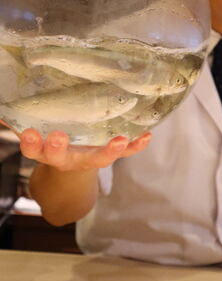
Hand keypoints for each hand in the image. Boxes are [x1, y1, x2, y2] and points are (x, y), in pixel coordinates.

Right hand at [18, 128, 151, 171]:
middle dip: (57, 147)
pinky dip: (136, 146)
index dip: (30, 143)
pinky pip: (123, 154)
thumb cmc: (52, 143)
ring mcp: (88, 158)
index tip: (27, 133)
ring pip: (98, 158)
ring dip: (109, 151)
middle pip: (59, 156)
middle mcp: (66, 157)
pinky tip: (148, 136)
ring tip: (121, 140)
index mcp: (45, 151)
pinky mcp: (107, 156)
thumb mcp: (35, 137)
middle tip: (57, 137)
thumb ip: (17, 122)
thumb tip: (0, 111)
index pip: (34, 149)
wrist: (71, 169)